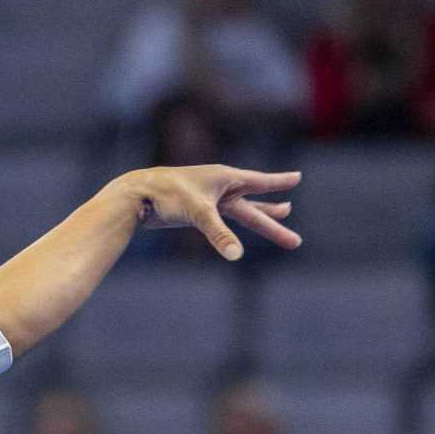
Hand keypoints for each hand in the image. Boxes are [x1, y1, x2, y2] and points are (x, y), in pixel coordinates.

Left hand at [121, 165, 301, 261]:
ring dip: (261, 219)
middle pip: (254, 209)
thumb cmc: (167, 195)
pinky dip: (232, 229)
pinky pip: (222, 221)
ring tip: (284, 216)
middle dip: (274, 222)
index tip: (298, 177)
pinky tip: (238, 236)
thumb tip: (236, 256)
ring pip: (241, 213)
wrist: (137, 195)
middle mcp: (221, 188)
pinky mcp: (197, 212)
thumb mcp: (198, 213)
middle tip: (295, 241)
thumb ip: (219, 234)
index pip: (260, 181)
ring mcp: (209, 201)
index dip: (279, 182)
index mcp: (225, 178)